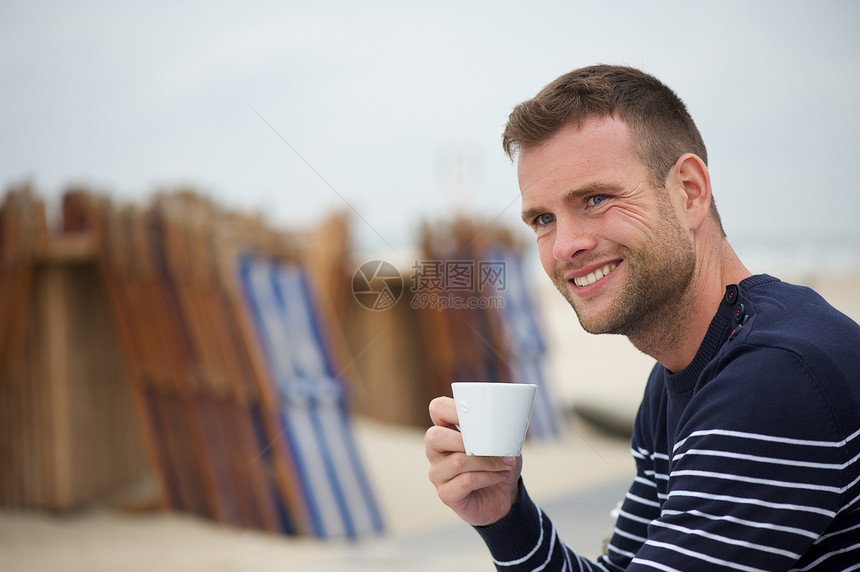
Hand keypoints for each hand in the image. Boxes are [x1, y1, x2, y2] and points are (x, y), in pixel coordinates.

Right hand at [425, 396, 522, 525]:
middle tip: (490, 445)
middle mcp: (436, 451)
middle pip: (434, 436)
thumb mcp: (503, 441)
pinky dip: (487, 477)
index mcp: (446, 430)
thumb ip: (498, 429)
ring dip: (487, 462)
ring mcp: (438, 473)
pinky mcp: (446, 494)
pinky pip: (466, 481)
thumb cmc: (499, 463)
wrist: (505, 496)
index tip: (477, 414)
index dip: (452, 408)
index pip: (437, 409)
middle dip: (464, 439)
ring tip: (506, 463)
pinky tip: (499, 476)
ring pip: (457, 461)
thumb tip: (502, 423)